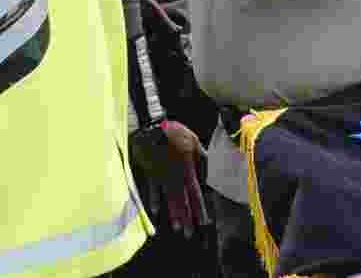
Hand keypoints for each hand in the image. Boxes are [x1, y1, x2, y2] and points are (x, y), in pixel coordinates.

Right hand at [128, 120, 207, 236]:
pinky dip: (154, 200)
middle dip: (186, 217)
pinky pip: (153, 189)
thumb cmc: (174, 132)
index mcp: (187, 169)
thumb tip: (210, 171)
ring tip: (177, 227)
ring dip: (173, 214)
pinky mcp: (150, 172)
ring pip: (169, 198)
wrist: (151, 127)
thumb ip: (202, 158)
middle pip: (182, 200)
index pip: (195, 193)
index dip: (199, 208)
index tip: (203, 222)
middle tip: (189, 233)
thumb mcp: (193, 142)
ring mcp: (161, 176)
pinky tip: (156, 211)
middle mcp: (174, 176)